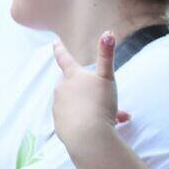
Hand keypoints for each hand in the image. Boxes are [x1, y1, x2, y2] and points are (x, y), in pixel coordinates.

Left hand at [51, 32, 131, 150]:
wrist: (88, 136)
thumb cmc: (100, 104)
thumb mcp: (107, 77)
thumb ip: (106, 55)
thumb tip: (108, 32)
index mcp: (73, 77)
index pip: (65, 58)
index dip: (60, 49)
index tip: (55, 41)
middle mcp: (62, 90)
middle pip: (72, 83)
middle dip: (88, 89)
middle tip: (106, 96)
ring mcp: (59, 108)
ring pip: (79, 103)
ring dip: (93, 107)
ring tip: (113, 116)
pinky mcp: (60, 125)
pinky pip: (76, 118)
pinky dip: (88, 120)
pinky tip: (102, 125)